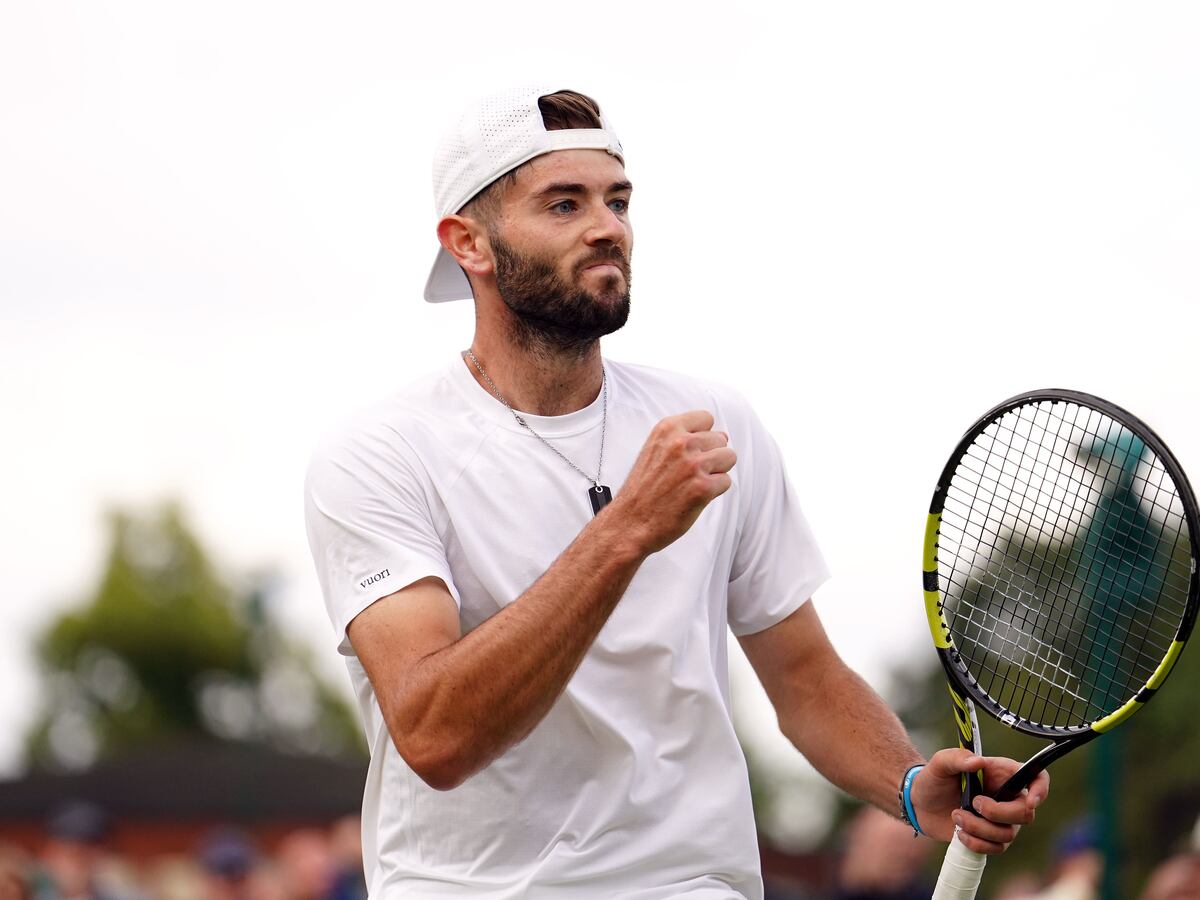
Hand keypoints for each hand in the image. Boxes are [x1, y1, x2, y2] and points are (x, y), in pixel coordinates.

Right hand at [608, 411, 735, 552]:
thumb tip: (722, 435)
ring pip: (728, 457)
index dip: (703, 436)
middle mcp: (681, 443)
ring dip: (716, 471)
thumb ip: (681, 437)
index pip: (706, 418)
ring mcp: (693, 465)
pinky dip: (714, 491)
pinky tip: (695, 497)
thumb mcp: (654, 449)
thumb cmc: (643, 489)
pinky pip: (726, 481)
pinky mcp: (703, 488)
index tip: (692, 451)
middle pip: (721, 439)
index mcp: (667, 428)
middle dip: (711, 455)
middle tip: (689, 473)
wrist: (630, 521)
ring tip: (694, 483)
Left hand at [908, 749, 1049, 853]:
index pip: (1036, 777)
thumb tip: (977, 762)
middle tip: (973, 803)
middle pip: (1026, 813)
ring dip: (979, 828)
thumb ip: (957, 758)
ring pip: (1009, 834)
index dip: (1041, 789)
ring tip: (956, 815)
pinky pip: (996, 848)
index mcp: (1002, 773)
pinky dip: (977, 843)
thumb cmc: (934, 777)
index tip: (1030, 800)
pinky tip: (959, 833)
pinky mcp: (991, 837)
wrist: (920, 803)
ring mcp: (1001, 820)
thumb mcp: (940, 762)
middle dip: (998, 813)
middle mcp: (1007, 797)